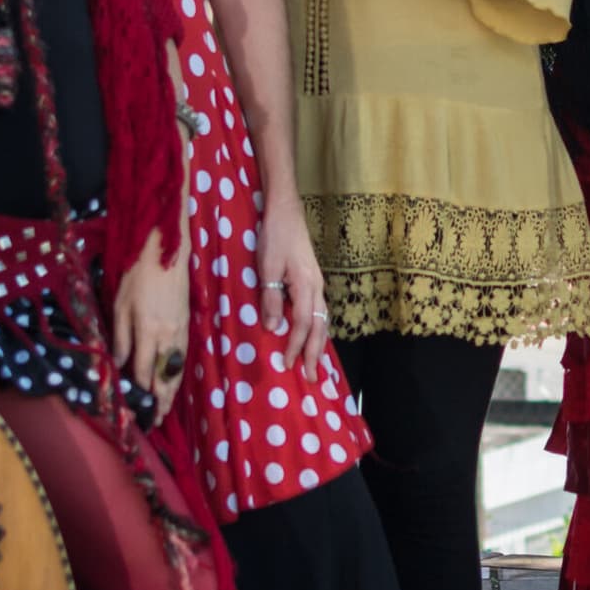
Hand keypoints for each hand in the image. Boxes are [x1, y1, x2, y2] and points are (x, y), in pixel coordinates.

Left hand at [114, 235, 191, 418]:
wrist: (167, 251)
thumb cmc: (138, 275)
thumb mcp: (120, 304)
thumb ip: (121, 337)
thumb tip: (120, 363)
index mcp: (148, 331)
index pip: (143, 371)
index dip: (139, 392)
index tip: (134, 409)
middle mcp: (167, 336)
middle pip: (164, 377)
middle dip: (159, 402)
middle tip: (153, 422)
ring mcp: (180, 331)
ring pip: (176, 370)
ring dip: (171, 392)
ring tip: (165, 409)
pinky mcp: (187, 325)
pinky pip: (183, 357)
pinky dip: (178, 374)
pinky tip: (174, 382)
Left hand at [255, 193, 329, 359]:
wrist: (285, 211)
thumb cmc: (274, 237)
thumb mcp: (266, 268)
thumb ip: (270, 299)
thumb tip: (273, 329)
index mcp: (306, 286)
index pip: (303, 325)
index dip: (295, 347)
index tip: (287, 366)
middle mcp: (316, 288)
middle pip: (319, 327)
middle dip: (315, 354)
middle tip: (314, 378)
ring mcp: (317, 283)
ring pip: (323, 320)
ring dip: (319, 344)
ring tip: (316, 363)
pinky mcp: (313, 280)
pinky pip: (319, 311)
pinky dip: (318, 329)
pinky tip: (313, 335)